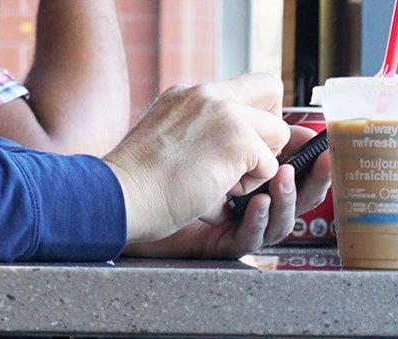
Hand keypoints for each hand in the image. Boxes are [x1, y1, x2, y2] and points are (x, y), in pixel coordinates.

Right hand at [103, 73, 289, 243]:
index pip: (247, 84)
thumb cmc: (138, 186)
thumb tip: (242, 151)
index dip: (261, 111)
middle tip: (244, 161)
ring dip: (256, 166)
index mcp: (189, 94)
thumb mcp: (170, 143)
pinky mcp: (238, 140)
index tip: (250, 140)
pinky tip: (215, 192)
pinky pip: (269, 167)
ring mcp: (225, 113)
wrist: (120, 195)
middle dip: (270, 129)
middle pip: (272, 91)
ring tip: (218, 183)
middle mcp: (207, 93)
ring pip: (277, 134)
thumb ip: (203, 134)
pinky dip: (248, 188)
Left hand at [123, 128, 331, 259]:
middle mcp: (245, 193)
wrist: (121, 199)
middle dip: (312, 179)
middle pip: (298, 193)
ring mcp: (234, 220)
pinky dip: (258, 220)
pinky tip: (258, 205)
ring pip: (282, 218)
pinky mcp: (220, 243)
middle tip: (321, 163)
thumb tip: (291, 121)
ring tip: (284, 182)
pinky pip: (251, 237)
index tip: (322, 142)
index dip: (307, 150)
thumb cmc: (161, 160)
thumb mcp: (214, 123)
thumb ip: (252, 124)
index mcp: (245, 162)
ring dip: (288, 197)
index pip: (291, 160)